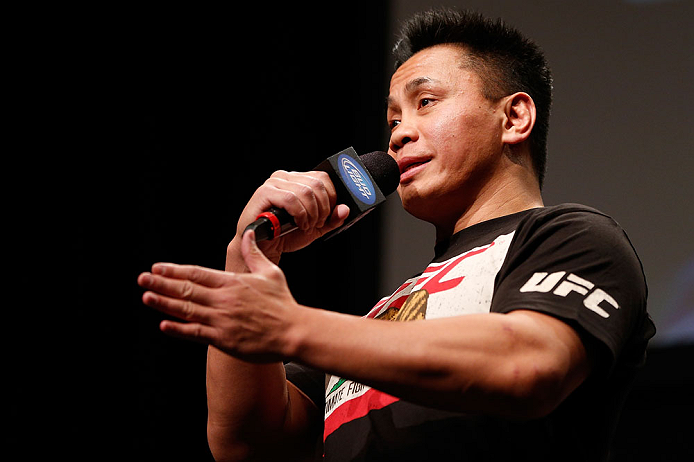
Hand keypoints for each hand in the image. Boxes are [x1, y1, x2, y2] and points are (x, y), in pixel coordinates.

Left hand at [139, 230, 301, 362]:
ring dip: (164, 303)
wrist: (293, 331)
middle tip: (143, 278)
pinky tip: (164, 324)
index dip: (175, 270)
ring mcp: (221, 320)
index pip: (196, 273)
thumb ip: (254, 254)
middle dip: (161, 283)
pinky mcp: (223, 339)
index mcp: (232, 283)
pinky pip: (195, 333)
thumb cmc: (283, 304)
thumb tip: (248, 235)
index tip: (158, 267)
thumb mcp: (270, 272)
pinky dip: (178, 329)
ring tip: (146, 296)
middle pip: (186, 290)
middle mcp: (223, 300)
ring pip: (186, 310)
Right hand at [234, 170, 349, 262]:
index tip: (328, 215)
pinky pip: (291, 198)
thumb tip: (344, 209)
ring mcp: (274, 183)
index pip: (323, 177)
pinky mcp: (264, 192)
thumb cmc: (285, 235)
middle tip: (317, 223)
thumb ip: (331, 219)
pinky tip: (298, 224)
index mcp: (298, 180)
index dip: (331, 197)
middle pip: (317, 184)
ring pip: (306, 191)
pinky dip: (300, 214)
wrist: (264, 247)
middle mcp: (285, 177)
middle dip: (322, 208)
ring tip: (307, 225)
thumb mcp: (315, 228)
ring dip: (312, 213)